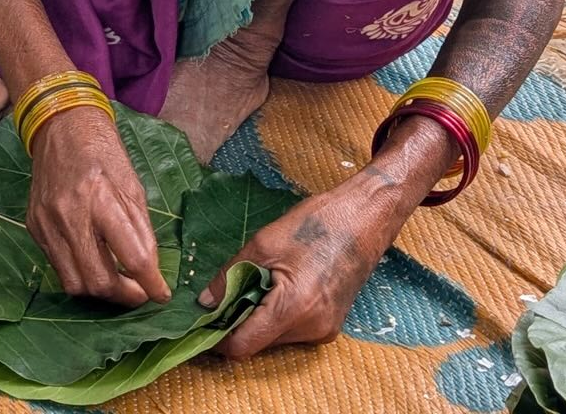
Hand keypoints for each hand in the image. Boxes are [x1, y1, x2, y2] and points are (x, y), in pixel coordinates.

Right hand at [27, 108, 172, 307]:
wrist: (61, 127)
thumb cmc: (103, 152)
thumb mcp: (133, 186)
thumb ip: (141, 231)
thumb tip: (150, 271)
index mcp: (102, 199)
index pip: (132, 258)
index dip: (151, 284)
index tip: (161, 294)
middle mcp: (70, 215)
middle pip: (99, 281)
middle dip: (125, 296)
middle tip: (139, 292)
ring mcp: (47, 223)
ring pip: (74, 283)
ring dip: (100, 291)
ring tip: (117, 282)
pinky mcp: (34, 227)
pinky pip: (57, 266)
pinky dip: (79, 272)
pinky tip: (93, 261)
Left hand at [207, 180, 395, 357]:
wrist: (364, 220)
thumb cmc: (316, 225)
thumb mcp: (263, 244)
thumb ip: (230, 276)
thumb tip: (206, 302)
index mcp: (293, 309)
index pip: (243, 345)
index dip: (217, 337)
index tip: (201, 322)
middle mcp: (311, 329)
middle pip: (258, 343)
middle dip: (237, 324)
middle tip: (224, 296)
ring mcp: (324, 330)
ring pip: (274, 338)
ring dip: (257, 319)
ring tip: (255, 284)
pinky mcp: (330, 326)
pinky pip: (292, 331)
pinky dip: (276, 316)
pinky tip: (275, 288)